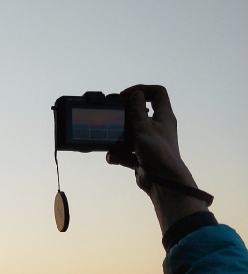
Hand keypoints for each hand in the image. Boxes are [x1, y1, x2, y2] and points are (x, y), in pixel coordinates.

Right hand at [107, 85, 207, 233]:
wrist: (163, 182)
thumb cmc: (158, 152)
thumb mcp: (144, 127)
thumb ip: (137, 111)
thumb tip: (136, 94)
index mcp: (163, 117)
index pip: (157, 94)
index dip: (142, 90)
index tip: (126, 96)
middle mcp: (158, 128)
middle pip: (141, 114)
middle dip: (125, 116)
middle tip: (113, 116)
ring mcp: (149, 143)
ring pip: (131, 134)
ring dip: (118, 138)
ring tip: (110, 140)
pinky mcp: (141, 158)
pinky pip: (126, 153)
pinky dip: (118, 155)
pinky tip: (113, 157)